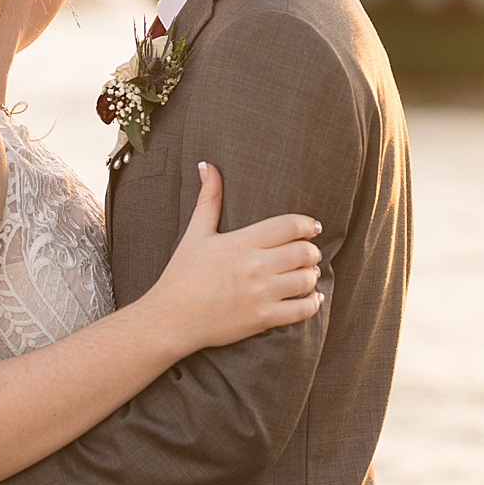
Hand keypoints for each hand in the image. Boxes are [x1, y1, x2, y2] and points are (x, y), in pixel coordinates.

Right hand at [148, 162, 323, 350]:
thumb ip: (209, 199)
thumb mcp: (195, 234)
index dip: (307, 224)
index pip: (290, 225)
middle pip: (304, 252)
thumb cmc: (182, 275)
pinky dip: (312, 303)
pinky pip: (302, 310)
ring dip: (312, 275)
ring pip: (306, 279)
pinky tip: (312, 298)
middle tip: (309, 253)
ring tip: (309, 274)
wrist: (170, 318)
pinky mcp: (263, 318)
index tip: (312, 227)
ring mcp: (261, 294)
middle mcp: (255, 266)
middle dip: (312, 251)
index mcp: (242, 241)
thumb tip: (207, 165)